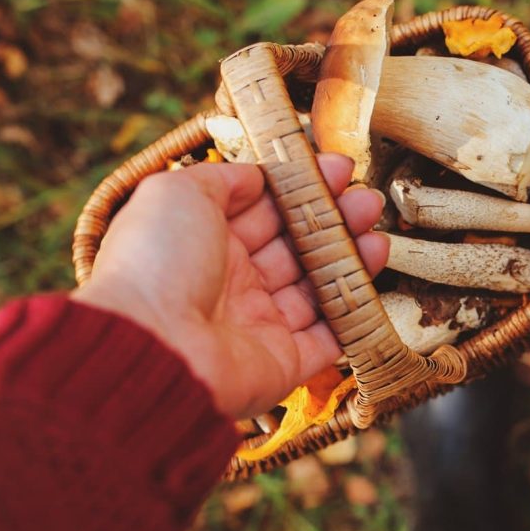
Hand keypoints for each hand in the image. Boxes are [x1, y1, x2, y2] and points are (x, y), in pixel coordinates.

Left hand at [73, 156, 386, 418]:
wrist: (153, 346)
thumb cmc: (154, 263)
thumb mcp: (177, 193)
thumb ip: (222, 178)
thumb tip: (258, 177)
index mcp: (207, 242)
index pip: (267, 210)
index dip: (304, 189)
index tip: (337, 169)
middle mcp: (234, 284)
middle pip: (298, 247)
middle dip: (336, 221)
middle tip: (366, 201)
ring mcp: (260, 324)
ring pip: (319, 288)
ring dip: (351, 260)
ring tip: (376, 236)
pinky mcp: (285, 362)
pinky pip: (330, 337)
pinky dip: (353, 313)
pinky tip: (371, 280)